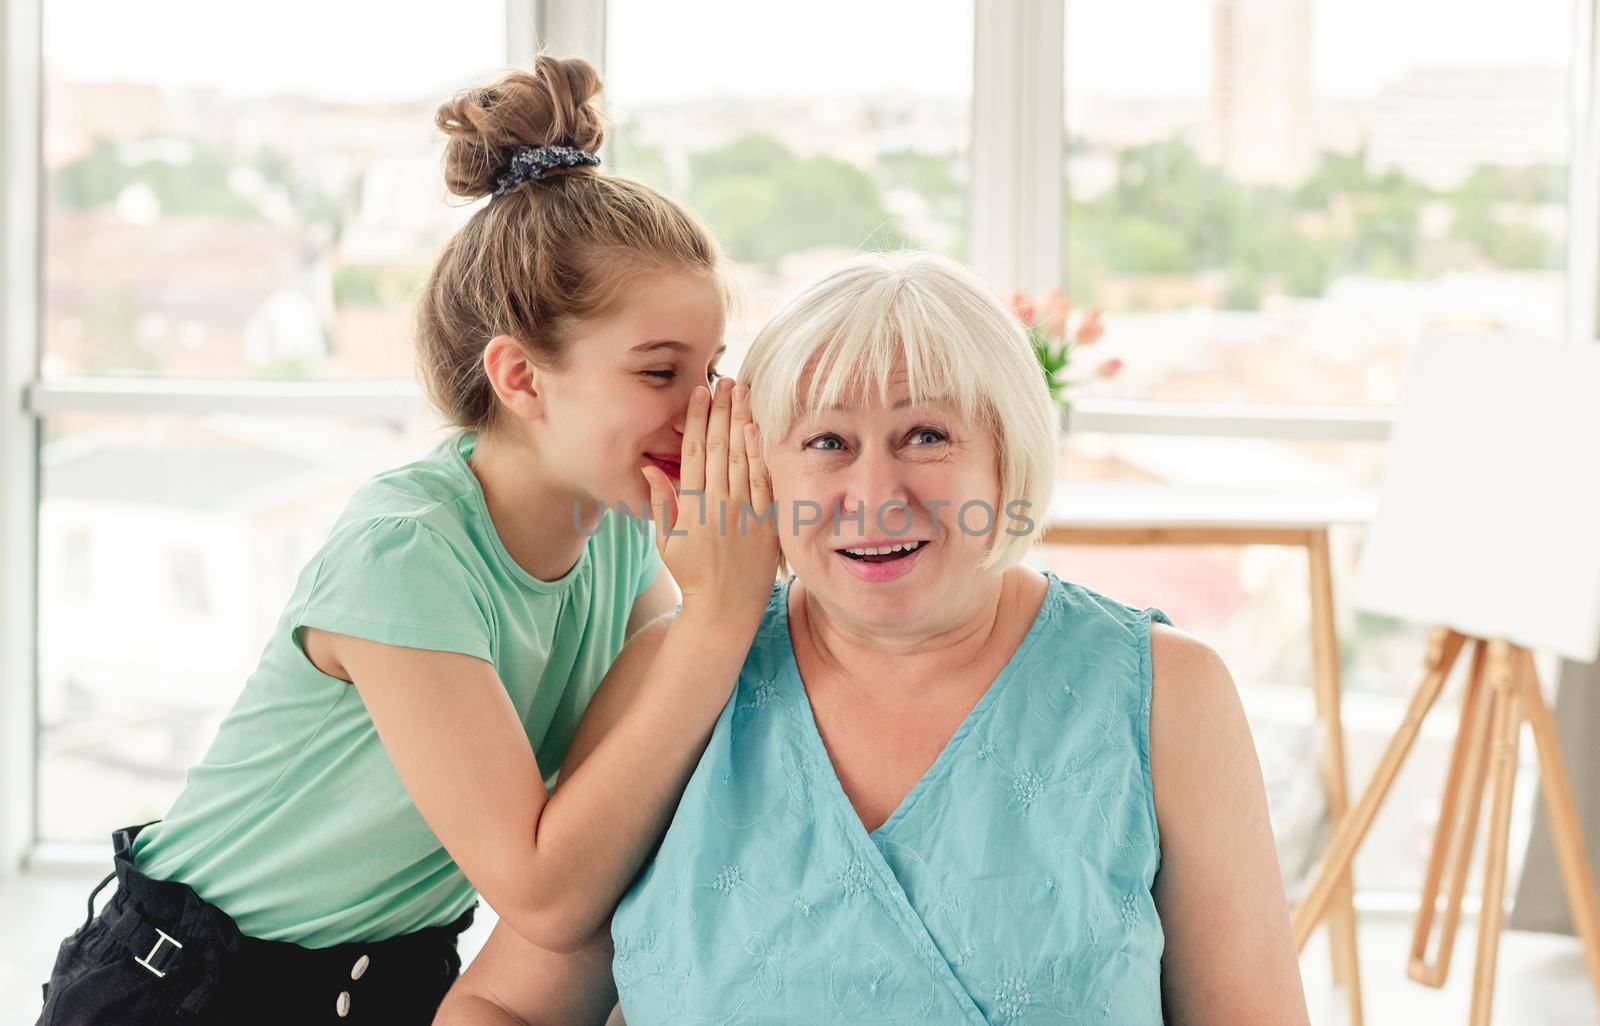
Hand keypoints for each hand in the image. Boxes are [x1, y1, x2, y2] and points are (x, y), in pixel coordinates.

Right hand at [639, 377, 779, 630]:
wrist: (724, 610)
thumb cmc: (691, 575)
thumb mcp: (665, 541)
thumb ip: (660, 502)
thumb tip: (649, 467)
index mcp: (691, 507)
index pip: (694, 451)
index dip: (697, 419)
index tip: (700, 393)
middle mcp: (718, 505)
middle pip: (721, 446)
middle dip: (723, 410)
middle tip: (726, 380)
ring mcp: (745, 513)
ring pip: (744, 457)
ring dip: (743, 421)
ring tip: (744, 392)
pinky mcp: (767, 523)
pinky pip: (766, 482)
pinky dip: (762, 454)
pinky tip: (760, 428)